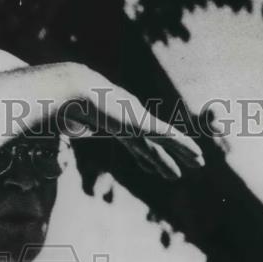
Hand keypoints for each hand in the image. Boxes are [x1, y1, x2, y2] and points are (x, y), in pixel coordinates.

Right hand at [63, 70, 204, 180]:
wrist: (72, 90)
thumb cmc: (64, 105)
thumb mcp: (67, 122)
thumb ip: (71, 128)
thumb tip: (63, 134)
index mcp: (115, 122)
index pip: (134, 143)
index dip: (145, 157)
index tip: (151, 167)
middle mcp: (130, 119)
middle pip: (152, 144)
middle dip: (165, 158)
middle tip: (176, 171)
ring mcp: (137, 120)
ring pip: (166, 141)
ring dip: (183, 153)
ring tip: (198, 163)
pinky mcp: (142, 122)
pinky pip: (169, 136)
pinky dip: (184, 145)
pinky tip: (197, 154)